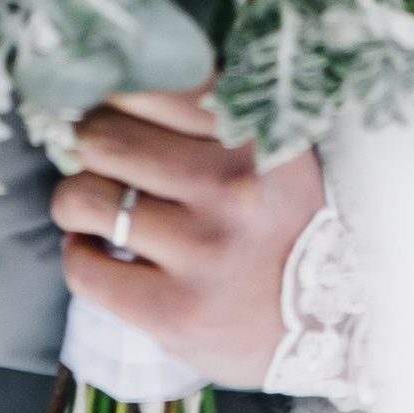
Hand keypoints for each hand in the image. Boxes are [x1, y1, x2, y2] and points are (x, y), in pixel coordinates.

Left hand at [52, 87, 322, 386]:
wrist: (338, 327)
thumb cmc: (290, 228)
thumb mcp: (275, 154)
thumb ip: (215, 115)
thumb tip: (121, 86)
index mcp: (254, 137)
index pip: (149, 85)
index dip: (116, 97)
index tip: (112, 112)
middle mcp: (229, 187)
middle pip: (101, 137)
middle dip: (87, 147)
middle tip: (96, 163)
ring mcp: (202, 252)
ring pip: (82, 197)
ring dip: (75, 201)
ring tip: (92, 210)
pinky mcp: (175, 313)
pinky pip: (84, 268)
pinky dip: (79, 255)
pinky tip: (99, 253)